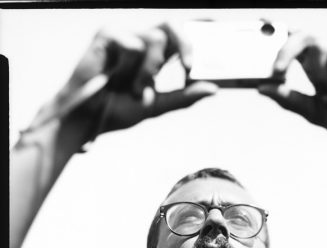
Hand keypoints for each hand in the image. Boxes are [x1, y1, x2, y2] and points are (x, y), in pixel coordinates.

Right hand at [55, 23, 216, 135]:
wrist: (88, 119)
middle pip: (171, 25)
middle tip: (189, 66)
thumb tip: (213, 89)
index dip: (196, 36)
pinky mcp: (108, 34)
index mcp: (154, 57)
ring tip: (135, 88)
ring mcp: (125, 36)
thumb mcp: (156, 106)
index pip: (179, 37)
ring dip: (149, 70)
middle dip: (185, 44)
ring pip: (154, 39)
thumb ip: (183, 96)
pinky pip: (133, 44)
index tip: (210, 49)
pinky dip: (129, 66)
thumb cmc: (117, 111)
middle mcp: (140, 42)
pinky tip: (115, 76)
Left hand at [259, 33, 326, 142]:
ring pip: (320, 45)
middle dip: (285, 52)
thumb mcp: (313, 111)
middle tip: (277, 71)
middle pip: (301, 36)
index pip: (293, 43)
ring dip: (319, 76)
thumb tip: (261, 88)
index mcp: (316, 65)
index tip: (259, 29)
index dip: (277, 34)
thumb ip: (288, 98)